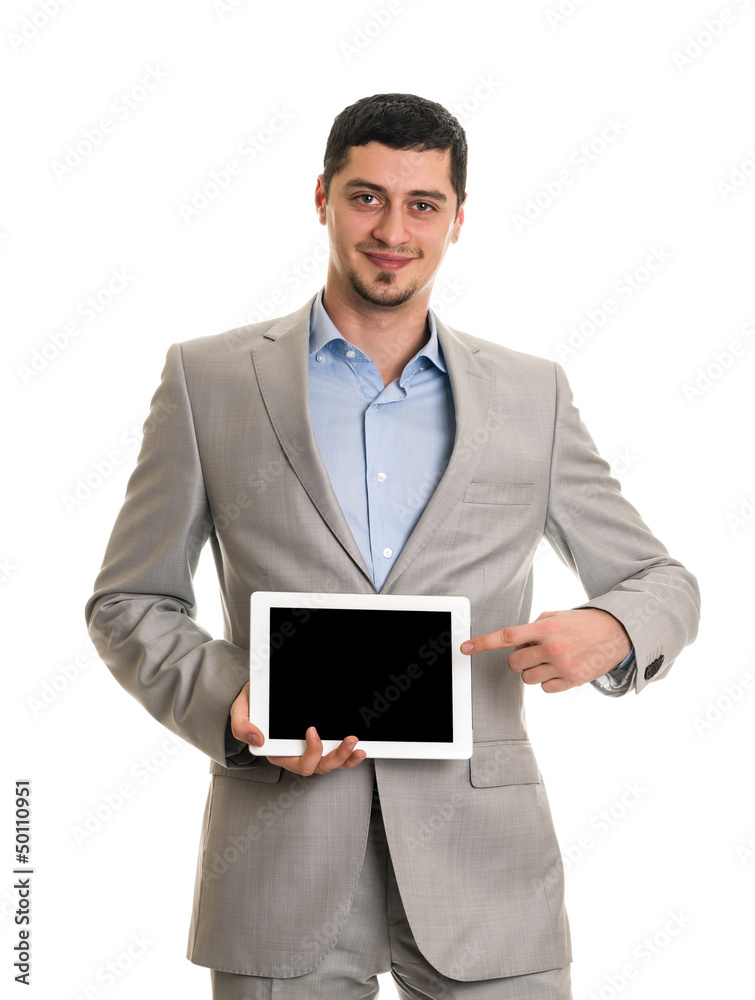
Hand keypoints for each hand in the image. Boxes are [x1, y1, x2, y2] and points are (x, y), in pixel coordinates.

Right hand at [229, 682, 365, 775]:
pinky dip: (348, 756)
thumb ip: (242, 726)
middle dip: (336, 757)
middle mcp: (294, 755)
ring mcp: (307, 750)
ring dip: (346, 757)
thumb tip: (256, 739)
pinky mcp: (318, 742)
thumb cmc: (253, 704)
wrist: (259, 694)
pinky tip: (358, 748)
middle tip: (349, 740)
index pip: (297, 763)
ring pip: (328, 764)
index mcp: (276, 752)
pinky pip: (334, 755)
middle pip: (317, 767)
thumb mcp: (240, 711)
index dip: (310, 752)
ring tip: (356, 745)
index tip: (312, 731)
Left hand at [460, 609, 630, 692]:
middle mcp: (552, 648)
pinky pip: (545, 688)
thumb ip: (533, 628)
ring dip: (532, 670)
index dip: (483, 643)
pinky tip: (560, 669)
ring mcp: (562, 666)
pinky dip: (548, 681)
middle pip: (514, 663)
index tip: (465, 648)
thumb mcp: (555, 616)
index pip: (507, 636)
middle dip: (518, 658)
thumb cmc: (582, 623)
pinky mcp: (572, 681)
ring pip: (527, 678)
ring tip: (550, 659)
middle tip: (534, 651)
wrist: (616, 632)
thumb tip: (515, 644)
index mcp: (545, 628)